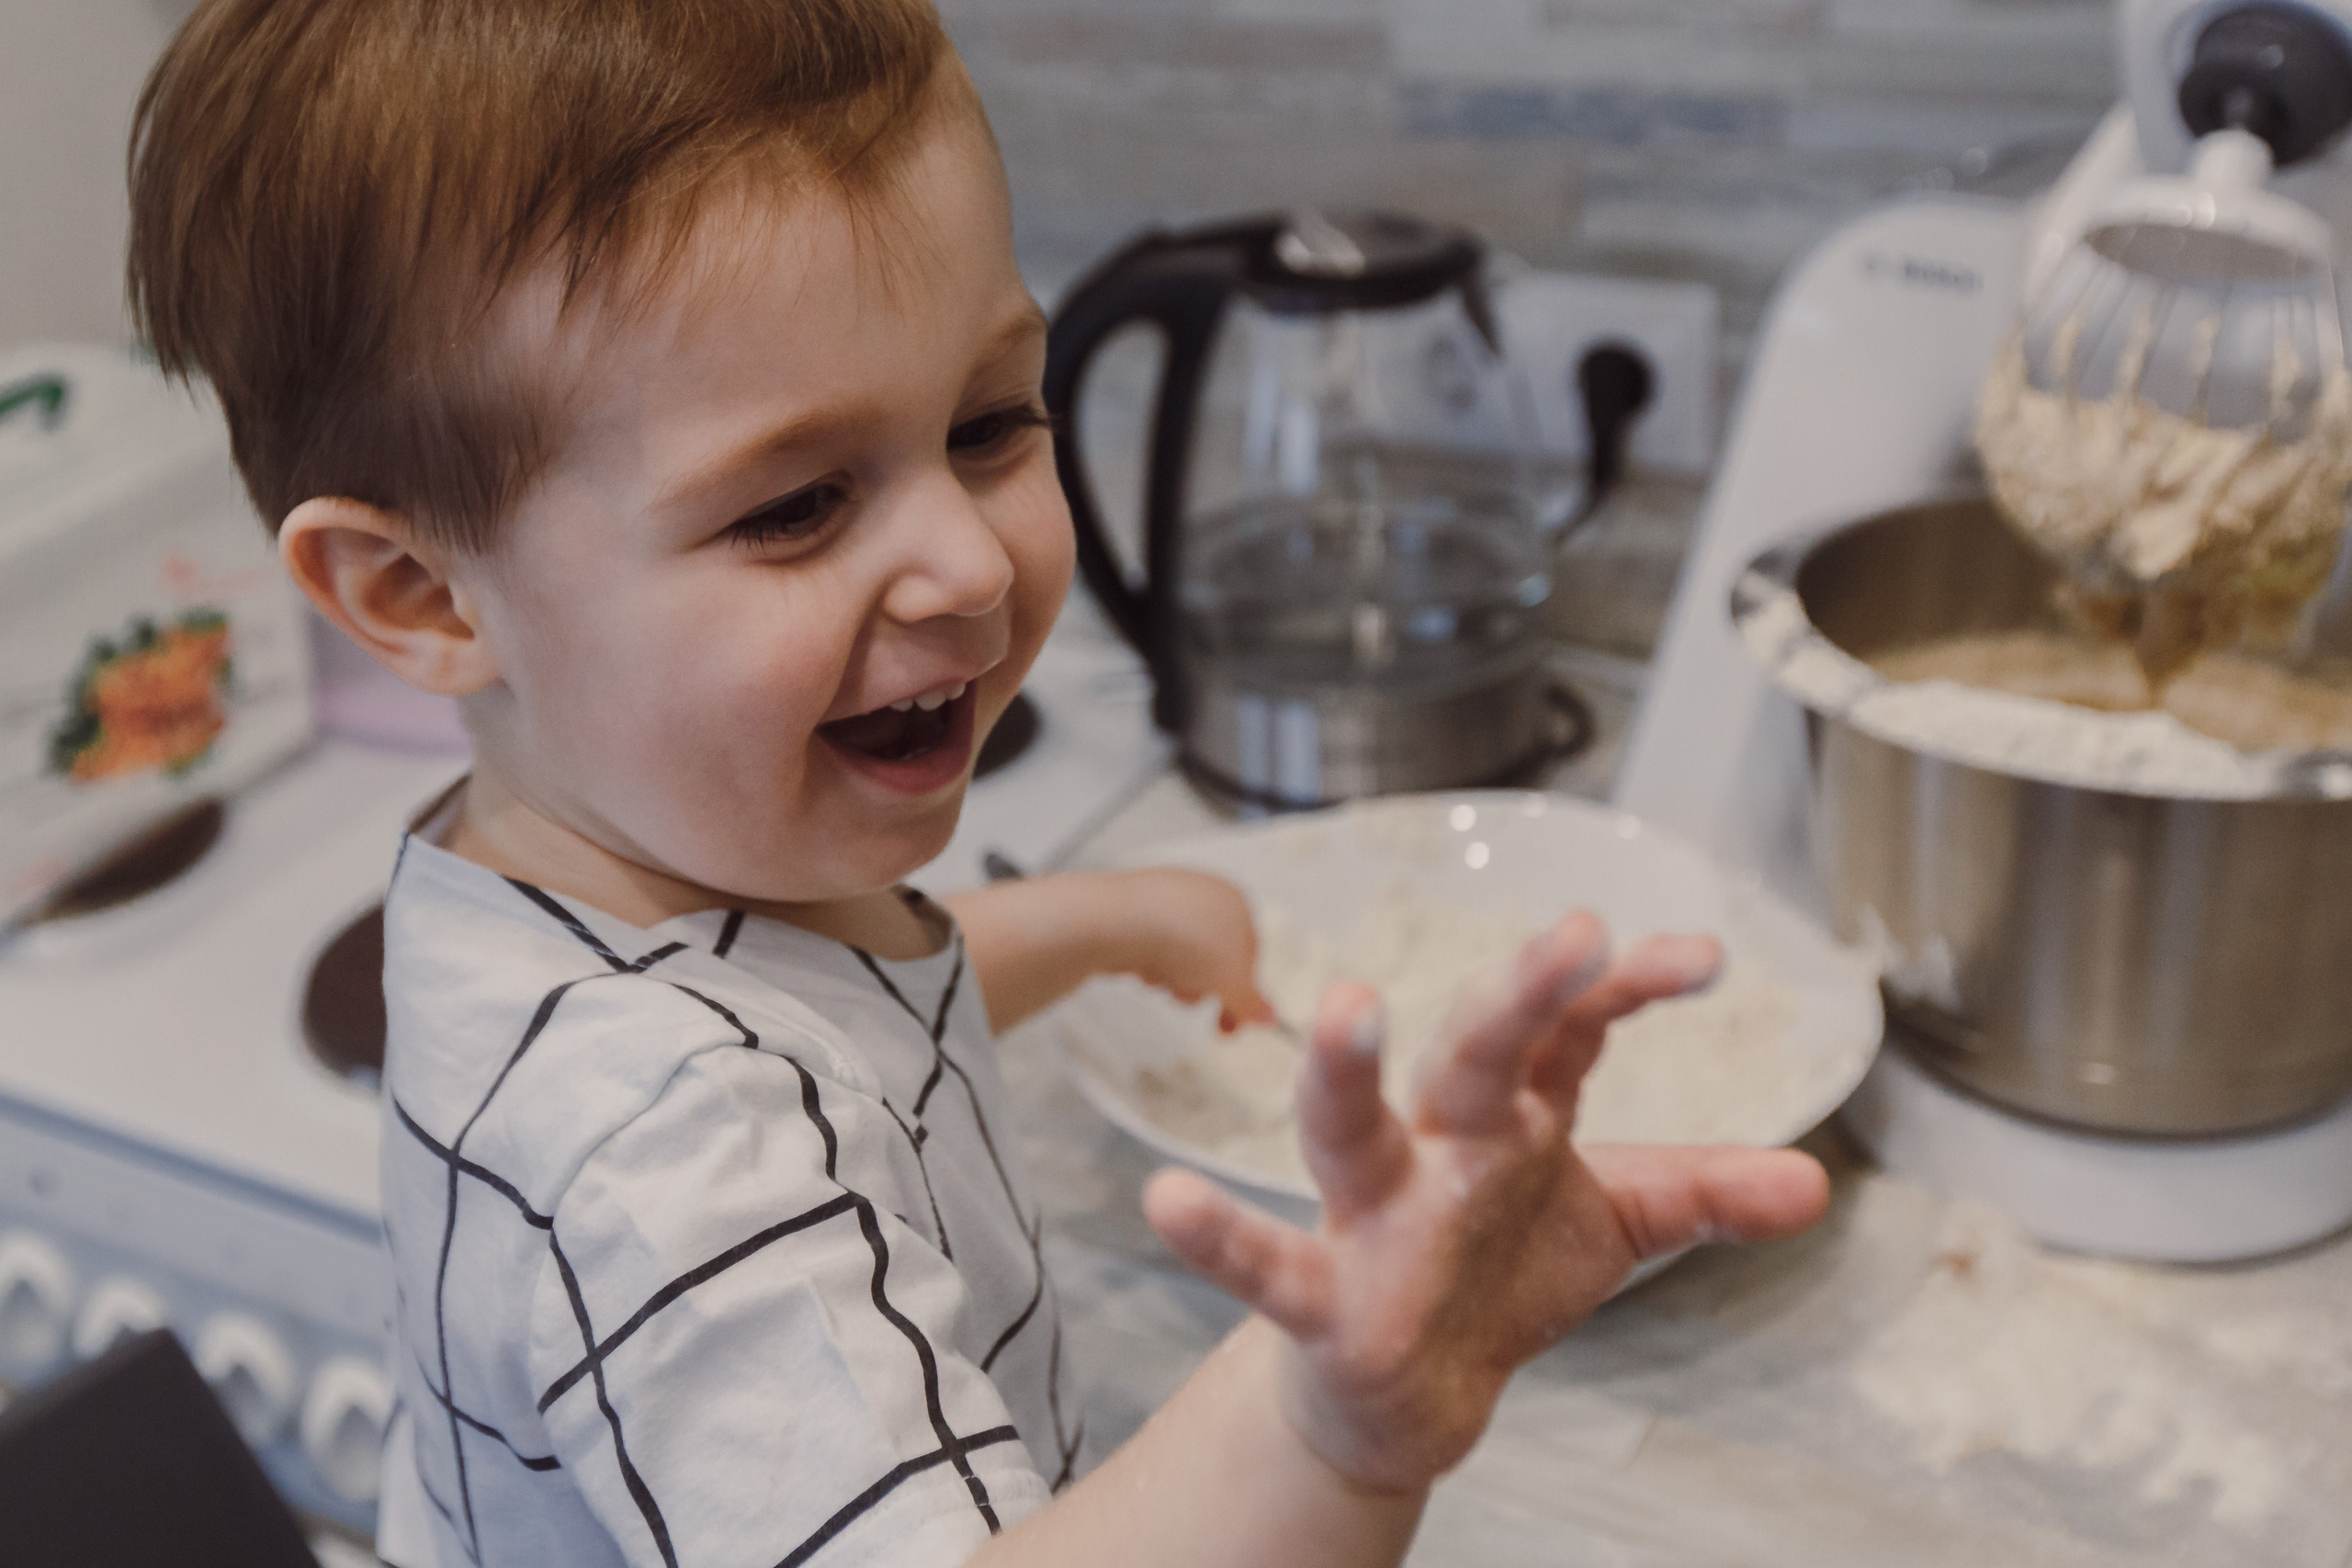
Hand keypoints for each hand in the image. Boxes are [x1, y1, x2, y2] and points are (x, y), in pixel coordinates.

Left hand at [1108, 867, 1277, 1031]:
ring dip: (1174, 979)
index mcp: (1236, 901)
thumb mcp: (1231, 982)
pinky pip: (1151, 949)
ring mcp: (1166, 900)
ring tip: (1162, 979)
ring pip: (1181, 957)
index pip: (1250, 955)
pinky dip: (1150, 965)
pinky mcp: (1133, 911)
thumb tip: (1267, 1017)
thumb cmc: (1185, 940)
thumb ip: (1251, 1003)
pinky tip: (1141, 968)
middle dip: (1202, 986)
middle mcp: (1203, 894)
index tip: (1229, 1025)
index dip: (1242, 995)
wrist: (1119, 921)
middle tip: (1187, 999)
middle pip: (1213, 958)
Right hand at [1141, 912, 1830, 1491]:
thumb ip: (1703, 1195)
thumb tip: (1815, 1185)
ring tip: (1351, 1006)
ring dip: (1345, 1073)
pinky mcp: (1321, 1295)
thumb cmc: (1496, 1273)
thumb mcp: (1611, 1226)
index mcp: (1510, 1117)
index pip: (1569, 1032)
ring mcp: (1372, 1214)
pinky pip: (1265, 1263)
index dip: (1628, 990)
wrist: (1408, 1390)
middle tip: (1575, 935)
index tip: (1701, 958)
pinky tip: (1166, 1205)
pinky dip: (1218, 1238)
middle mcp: (1437, 1146)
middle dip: (1519, 997)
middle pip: (1472, 1057)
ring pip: (1347, 1131)